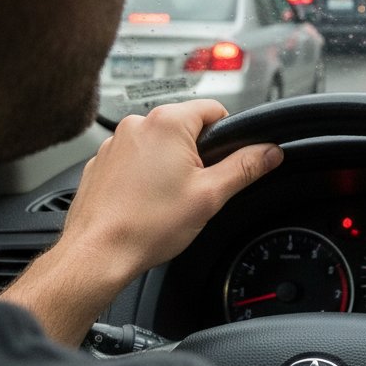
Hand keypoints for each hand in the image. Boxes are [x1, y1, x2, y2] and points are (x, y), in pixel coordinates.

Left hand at [61, 99, 281, 283]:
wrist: (96, 255)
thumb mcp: (211, 195)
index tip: (223, 162)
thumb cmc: (146, 226)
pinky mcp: (100, 162)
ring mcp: (114, 143)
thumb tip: (269, 151)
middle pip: (186, 127)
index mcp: (168, 122)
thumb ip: (246, 167)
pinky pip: (134, 158)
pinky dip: (143, 174)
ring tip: (166, 199)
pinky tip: (145, 202)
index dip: (227, 137)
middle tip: (195, 188)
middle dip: (196, 154)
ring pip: (159, 143)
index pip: (215, 109)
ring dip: (168, 164)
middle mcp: (138, 124)